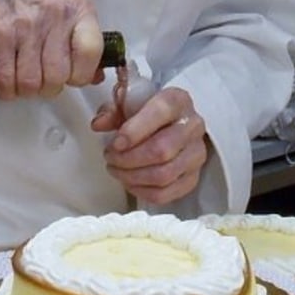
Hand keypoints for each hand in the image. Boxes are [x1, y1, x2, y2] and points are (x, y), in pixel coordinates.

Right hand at [0, 0, 104, 99]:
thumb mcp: (66, 2)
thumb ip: (82, 37)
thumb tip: (95, 76)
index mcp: (79, 8)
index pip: (91, 52)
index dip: (81, 74)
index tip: (71, 77)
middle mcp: (56, 15)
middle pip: (59, 76)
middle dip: (49, 87)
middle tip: (41, 82)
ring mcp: (27, 25)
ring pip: (32, 82)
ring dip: (26, 91)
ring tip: (23, 83)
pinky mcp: (0, 34)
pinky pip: (7, 78)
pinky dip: (6, 89)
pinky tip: (6, 84)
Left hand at [91, 86, 207, 204]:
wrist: (170, 124)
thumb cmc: (147, 113)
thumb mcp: (128, 103)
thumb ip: (112, 111)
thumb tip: (99, 124)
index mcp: (177, 101)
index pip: (159, 114)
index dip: (134, 132)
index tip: (115, 143)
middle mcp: (192, 126)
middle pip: (161, 151)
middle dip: (128, 159)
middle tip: (110, 158)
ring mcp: (196, 154)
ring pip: (164, 175)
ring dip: (132, 176)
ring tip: (116, 170)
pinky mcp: (192, 177)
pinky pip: (166, 193)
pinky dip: (142, 191)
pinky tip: (129, 182)